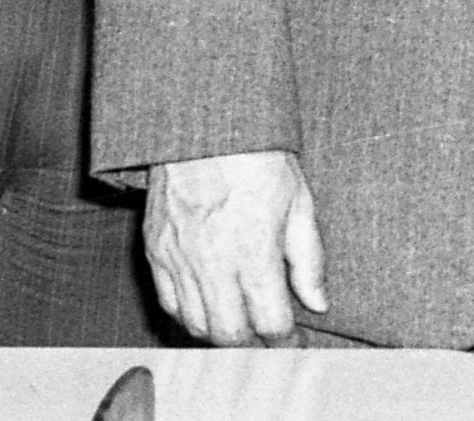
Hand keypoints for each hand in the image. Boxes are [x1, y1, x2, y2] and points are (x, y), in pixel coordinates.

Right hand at [142, 149, 327, 343]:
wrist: (206, 125)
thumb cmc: (258, 157)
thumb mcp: (300, 201)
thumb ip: (309, 259)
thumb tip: (318, 302)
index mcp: (254, 251)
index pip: (270, 322)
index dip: (287, 342)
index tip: (295, 343)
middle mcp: (212, 262)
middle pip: (229, 335)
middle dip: (253, 347)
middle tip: (268, 341)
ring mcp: (178, 258)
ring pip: (195, 325)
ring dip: (220, 336)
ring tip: (241, 328)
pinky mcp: (155, 251)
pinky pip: (168, 303)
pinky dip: (188, 316)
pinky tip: (207, 311)